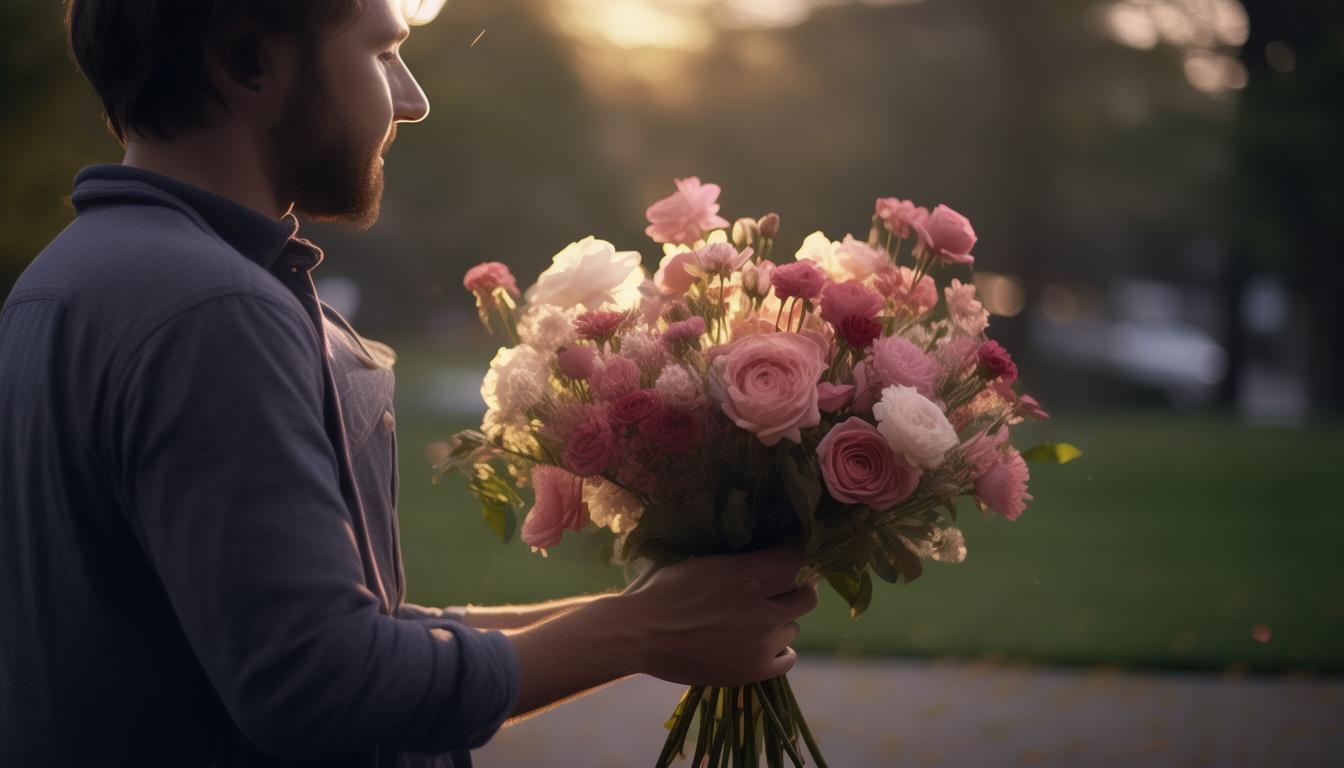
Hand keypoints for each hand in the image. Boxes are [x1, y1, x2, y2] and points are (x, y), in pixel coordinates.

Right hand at [619, 546, 817, 686]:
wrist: (638, 634)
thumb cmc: (662, 589)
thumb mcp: (700, 558)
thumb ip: (736, 557)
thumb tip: (758, 546)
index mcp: (750, 575)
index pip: (798, 558)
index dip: (791, 554)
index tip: (782, 553)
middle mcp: (764, 609)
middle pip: (807, 596)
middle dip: (793, 589)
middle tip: (775, 589)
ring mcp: (761, 643)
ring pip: (793, 627)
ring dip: (779, 621)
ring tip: (752, 620)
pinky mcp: (753, 670)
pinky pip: (787, 659)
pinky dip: (779, 650)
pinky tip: (761, 644)